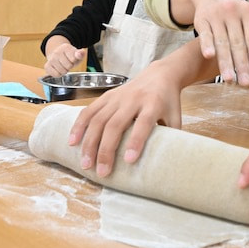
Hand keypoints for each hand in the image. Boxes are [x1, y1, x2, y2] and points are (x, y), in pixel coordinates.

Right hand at [44, 41, 84, 75]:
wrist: (58, 55)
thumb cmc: (70, 56)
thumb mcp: (77, 54)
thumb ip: (81, 54)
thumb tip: (81, 52)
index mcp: (66, 47)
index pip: (73, 59)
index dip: (74, 61)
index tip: (72, 58)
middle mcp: (57, 52)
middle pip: (68, 66)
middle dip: (70, 66)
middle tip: (68, 63)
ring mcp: (51, 59)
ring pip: (62, 71)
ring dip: (64, 71)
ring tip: (63, 66)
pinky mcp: (47, 66)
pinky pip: (56, 75)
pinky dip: (59, 74)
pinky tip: (58, 69)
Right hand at [68, 59, 183, 177]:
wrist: (160, 75)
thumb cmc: (168, 101)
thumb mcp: (176, 117)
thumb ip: (172, 137)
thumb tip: (165, 163)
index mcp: (153, 104)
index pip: (144, 122)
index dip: (136, 141)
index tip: (129, 160)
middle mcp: (133, 99)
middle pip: (116, 124)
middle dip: (106, 149)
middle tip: (102, 172)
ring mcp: (118, 96)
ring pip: (99, 119)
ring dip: (89, 142)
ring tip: (85, 164)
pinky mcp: (107, 96)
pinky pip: (89, 110)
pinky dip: (79, 126)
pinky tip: (72, 142)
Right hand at [176, 0, 248, 84]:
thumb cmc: (234, 11)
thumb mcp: (248, 19)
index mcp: (248, 11)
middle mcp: (232, 12)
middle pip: (238, 42)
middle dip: (242, 63)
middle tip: (245, 82)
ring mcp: (216, 15)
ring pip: (222, 42)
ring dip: (225, 61)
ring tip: (229, 79)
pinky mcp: (201, 19)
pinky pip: (205, 34)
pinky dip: (207, 45)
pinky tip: (209, 56)